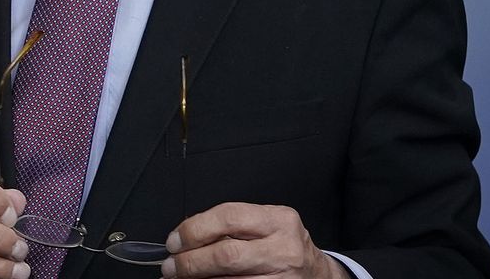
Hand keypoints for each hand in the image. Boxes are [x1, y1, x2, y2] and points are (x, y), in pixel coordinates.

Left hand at [162, 203, 340, 278]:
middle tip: (171, 266)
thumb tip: (184, 237)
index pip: (228, 217)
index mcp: (278, 220)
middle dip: (191, 261)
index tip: (174, 241)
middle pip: (227, 254)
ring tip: (182, 277)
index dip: (194, 229)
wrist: (317, 273)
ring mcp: (285, 276)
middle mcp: (285, 248)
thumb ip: (230, 226)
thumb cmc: (282, 245)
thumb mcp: (264, 224)